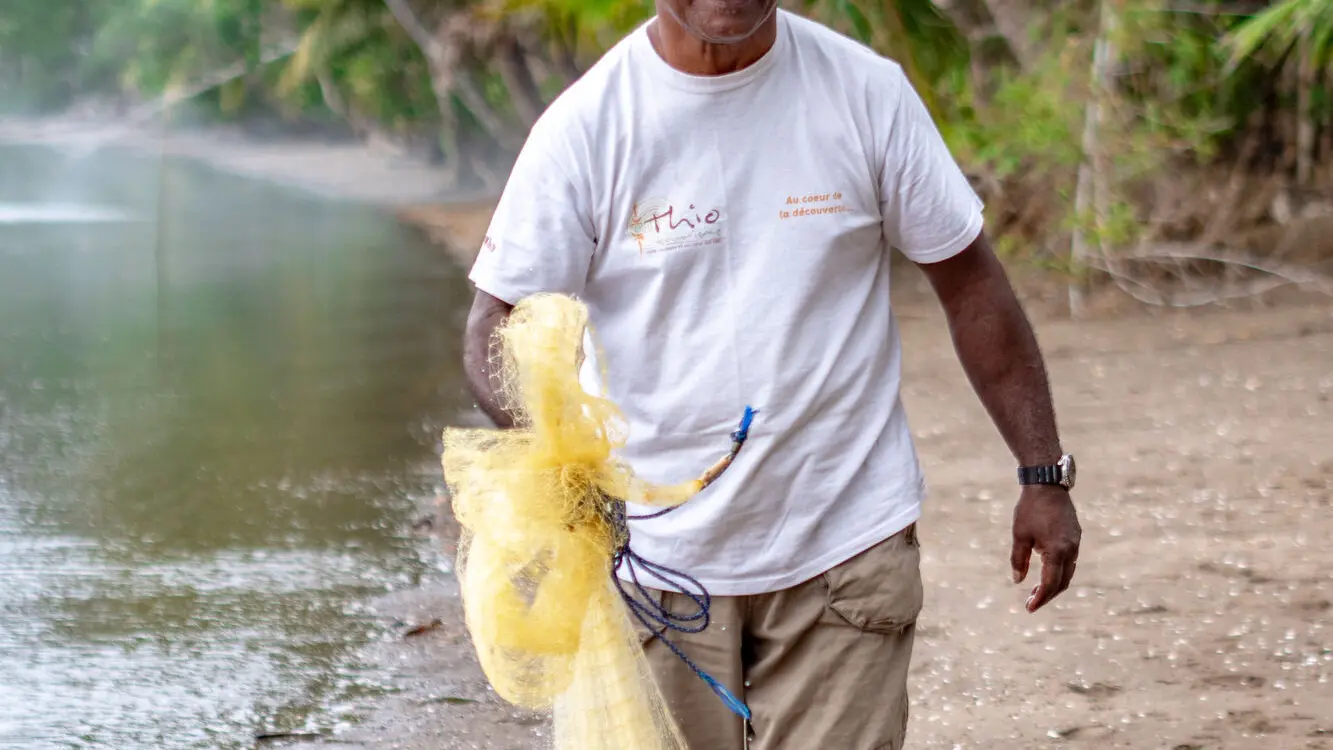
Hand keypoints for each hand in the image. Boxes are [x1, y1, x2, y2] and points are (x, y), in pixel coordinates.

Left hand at [1011, 484, 1080, 612]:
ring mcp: (1076, 543)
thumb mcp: (1019, 535)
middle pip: (1062, 582)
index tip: (1029, 608)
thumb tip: (1018, 582)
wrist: (1047, 485)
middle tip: (1031, 603)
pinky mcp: (1076, 537)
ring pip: (1068, 573)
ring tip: (1037, 592)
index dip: (1040, 598)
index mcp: (1057, 551)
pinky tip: (1046, 573)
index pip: (1050, 583)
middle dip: (1047, 595)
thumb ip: (1019, 560)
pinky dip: (1059, 572)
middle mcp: (1071, 549)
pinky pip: (1070, 561)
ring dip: (1054, 584)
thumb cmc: (1030, 509)